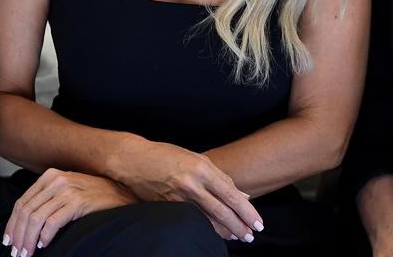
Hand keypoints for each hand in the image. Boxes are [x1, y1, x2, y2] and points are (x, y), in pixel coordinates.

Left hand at [2, 169, 135, 255]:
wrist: (122, 193)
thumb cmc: (95, 195)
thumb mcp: (67, 190)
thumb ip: (48, 200)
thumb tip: (26, 223)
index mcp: (50, 177)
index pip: (22, 202)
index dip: (12, 224)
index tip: (8, 240)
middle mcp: (56, 181)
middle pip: (26, 211)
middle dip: (18, 234)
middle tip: (16, 252)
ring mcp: (67, 191)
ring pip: (36, 218)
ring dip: (28, 239)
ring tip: (27, 253)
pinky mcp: (77, 202)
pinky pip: (53, 222)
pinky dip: (45, 236)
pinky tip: (44, 244)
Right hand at [108, 138, 262, 241]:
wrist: (134, 159)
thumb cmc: (167, 156)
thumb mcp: (196, 159)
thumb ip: (219, 176)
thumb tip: (241, 195)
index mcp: (202, 168)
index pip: (232, 195)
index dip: (247, 212)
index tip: (258, 223)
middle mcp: (192, 183)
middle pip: (223, 211)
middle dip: (240, 226)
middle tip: (251, 235)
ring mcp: (178, 197)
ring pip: (208, 220)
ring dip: (225, 231)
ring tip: (238, 237)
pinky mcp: (167, 207)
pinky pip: (192, 221)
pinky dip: (206, 228)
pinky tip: (216, 233)